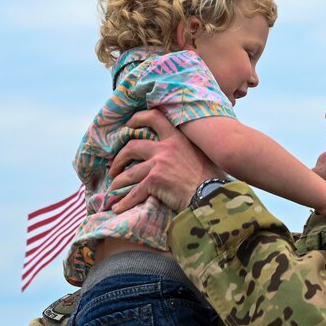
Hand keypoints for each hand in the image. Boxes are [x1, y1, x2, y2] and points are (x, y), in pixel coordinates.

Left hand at [107, 109, 223, 212]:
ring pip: (129, 172)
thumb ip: (188, 149)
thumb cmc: (211, 178)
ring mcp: (158, 163)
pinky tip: (118, 208)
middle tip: (115, 166)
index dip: (138, 119)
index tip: (129, 125)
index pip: (154, 117)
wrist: (211, 194)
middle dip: (120, 157)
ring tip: (114, 188)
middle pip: (132, 146)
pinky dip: (124, 202)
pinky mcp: (154, 181)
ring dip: (119, 181)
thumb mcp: (202, 154)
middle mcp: (165, 147)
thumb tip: (184, 154)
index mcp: (177, 138)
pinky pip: (134, 192)